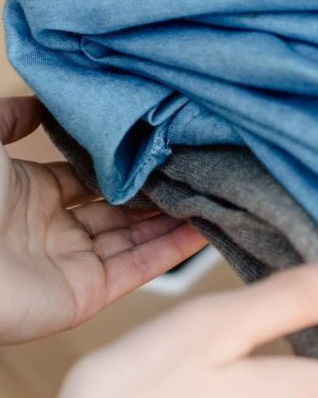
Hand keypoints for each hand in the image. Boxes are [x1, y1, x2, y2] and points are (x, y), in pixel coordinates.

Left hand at [0, 97, 205, 343]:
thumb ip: (8, 117)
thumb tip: (40, 102)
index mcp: (28, 195)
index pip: (92, 179)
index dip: (128, 165)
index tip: (167, 145)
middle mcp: (52, 230)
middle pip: (121, 209)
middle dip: (160, 190)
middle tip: (203, 166)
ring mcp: (69, 264)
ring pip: (136, 238)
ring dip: (175, 218)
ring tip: (217, 191)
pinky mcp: (82, 295)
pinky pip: (136, 270)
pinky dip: (172, 251)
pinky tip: (203, 226)